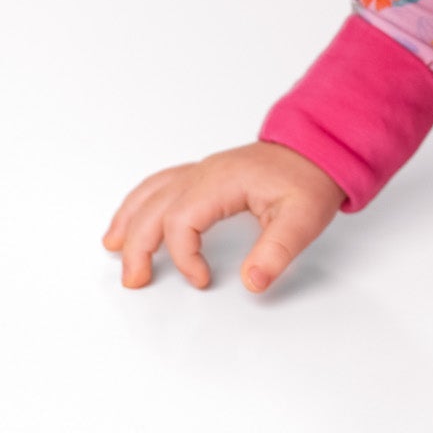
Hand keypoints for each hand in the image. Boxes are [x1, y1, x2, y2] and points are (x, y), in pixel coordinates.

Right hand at [101, 141, 344, 291]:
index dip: (184, 256)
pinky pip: (160, 186)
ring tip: (113, 250)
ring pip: (151, 193)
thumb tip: (253, 283)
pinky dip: (140, 204)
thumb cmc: (309, 179)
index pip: (182, 219)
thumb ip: (277, 251)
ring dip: (129, 222)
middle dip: (138, 245)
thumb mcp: (303, 219)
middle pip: (155, 208)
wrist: (319, 149)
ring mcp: (202, 172)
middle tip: (135, 280)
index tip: (203, 280)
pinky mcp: (205, 176)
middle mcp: (205, 172)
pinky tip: (130, 220)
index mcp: (223, 181)